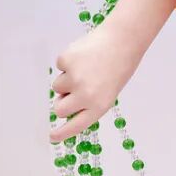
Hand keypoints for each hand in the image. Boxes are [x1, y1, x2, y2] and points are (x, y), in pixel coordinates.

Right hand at [48, 23, 144, 143]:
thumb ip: (91, 102)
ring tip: (86, 67)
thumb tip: (67, 108)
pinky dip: (68, 62)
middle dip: (62, 102)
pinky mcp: (66, 61)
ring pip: (57, 86)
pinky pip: (59, 67)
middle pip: (59, 108)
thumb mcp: (110, 91)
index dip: (62, 133)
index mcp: (100, 105)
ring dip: (67, 79)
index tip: (52, 136)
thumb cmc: (119, 65)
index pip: (76, 125)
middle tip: (72, 91)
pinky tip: (84, 55)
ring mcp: (74, 77)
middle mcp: (85, 95)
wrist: (123, 39)